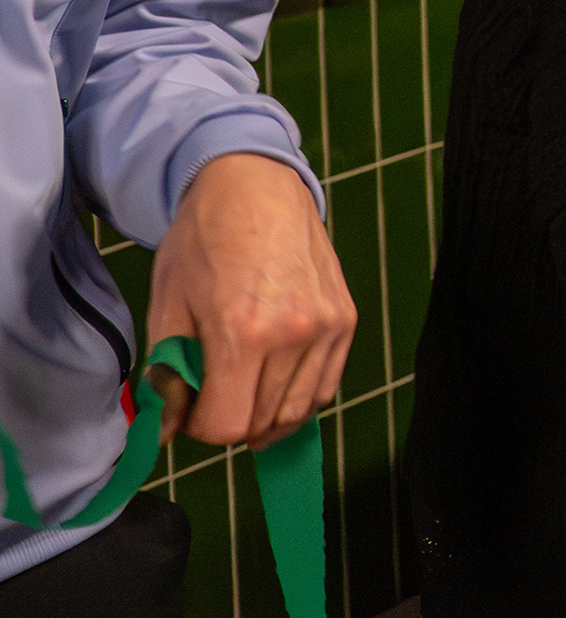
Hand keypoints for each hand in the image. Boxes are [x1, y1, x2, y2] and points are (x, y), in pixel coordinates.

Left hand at [144, 153, 354, 446]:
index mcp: (244, 332)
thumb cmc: (205, 239)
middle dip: (232, 418)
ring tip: (244, 385)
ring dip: (267, 413)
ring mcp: (329, 327)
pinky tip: (275, 378)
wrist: (255, 187)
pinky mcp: (347, 319)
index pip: (228, 425)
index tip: (191, 405)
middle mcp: (295, 334)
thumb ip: (168, 375)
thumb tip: (166, 430)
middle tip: (213, 390)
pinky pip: (326, 386)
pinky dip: (299, 395)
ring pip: (299, 410)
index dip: (200, 426)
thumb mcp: (167, 306)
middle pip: (264, 423)